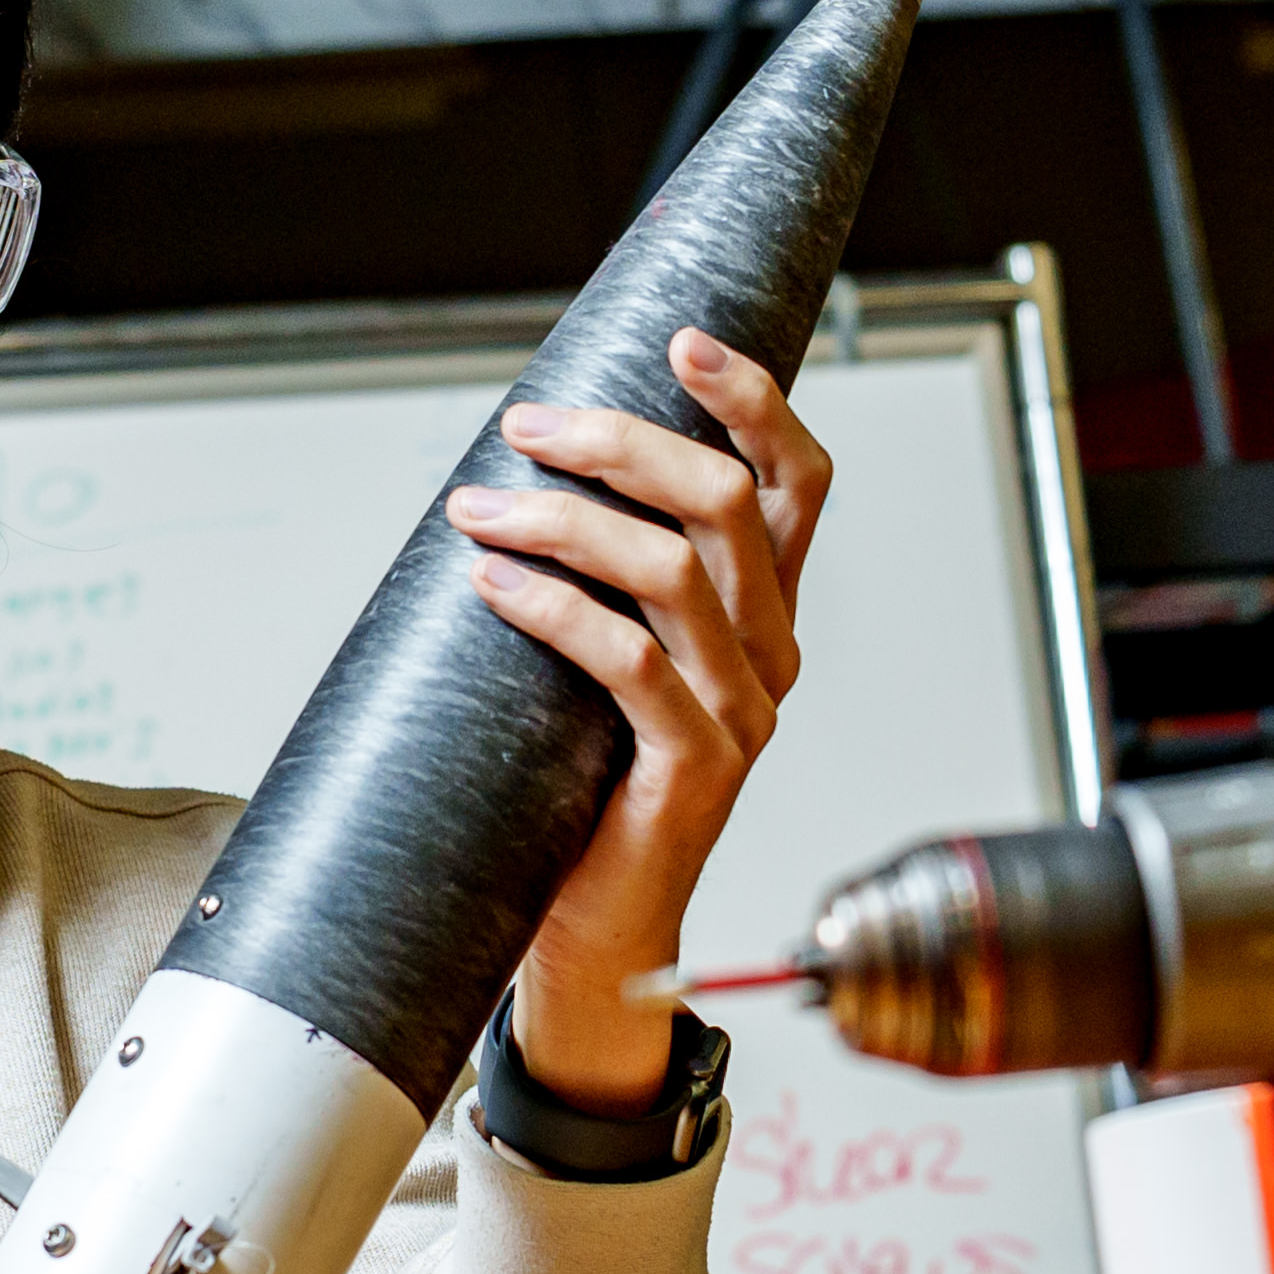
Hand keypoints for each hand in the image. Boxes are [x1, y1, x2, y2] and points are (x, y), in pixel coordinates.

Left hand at [446, 327, 832, 1109]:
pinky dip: (555, 608)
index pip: (795, 483)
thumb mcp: (602, 656)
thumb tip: (526, 461)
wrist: (590, 933)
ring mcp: (741, 717)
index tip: (684, 340)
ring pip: (675, 572)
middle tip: (525, 426)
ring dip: (564, 520)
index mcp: (765, 615)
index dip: (753, 402)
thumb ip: (602, 571)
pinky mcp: (694, 772)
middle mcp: (771, 657)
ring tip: (477, 508)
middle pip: (727, 505)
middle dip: (621, 444)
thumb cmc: (581, 784)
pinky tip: (492, 585)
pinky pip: (633, 663)